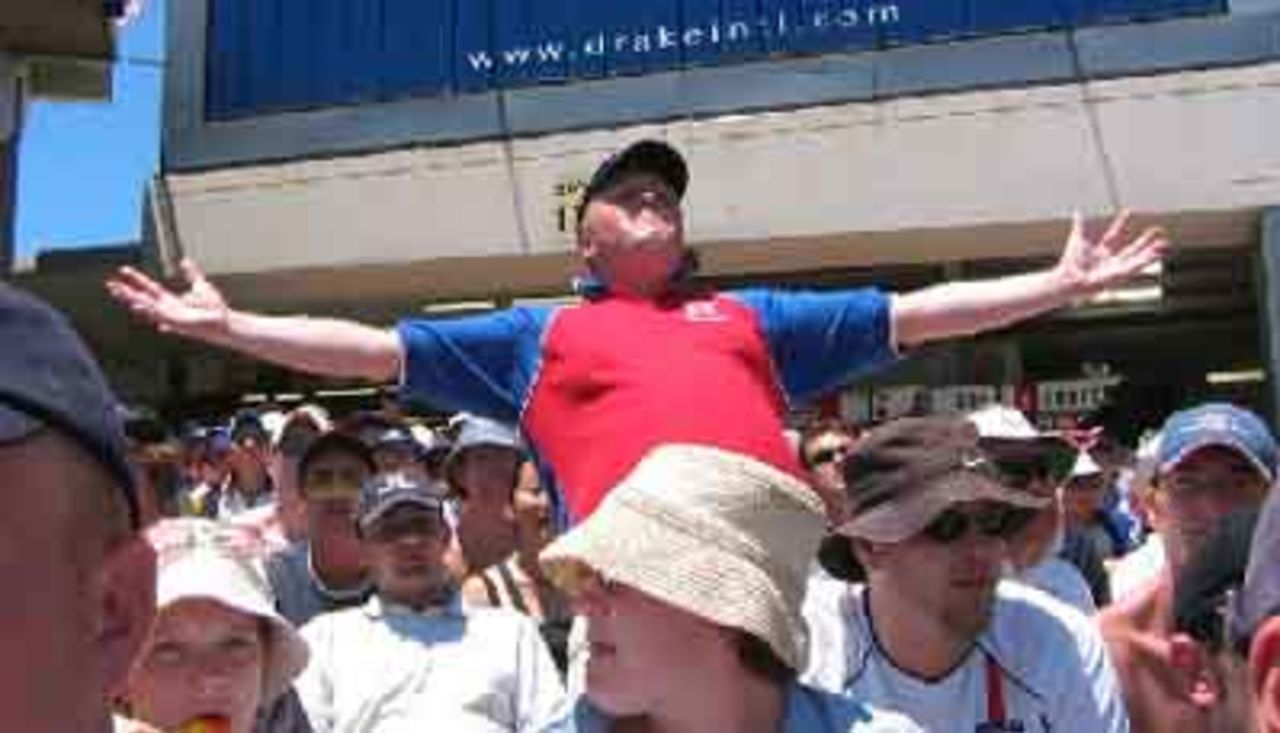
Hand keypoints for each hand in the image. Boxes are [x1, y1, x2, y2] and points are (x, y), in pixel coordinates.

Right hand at [106, 259, 230, 338]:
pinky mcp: (174, 322)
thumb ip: (191, 274)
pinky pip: (157, 315)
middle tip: (110, 284)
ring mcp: (169, 316)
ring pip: (145, 307)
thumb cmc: (213, 308)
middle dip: (125, 292)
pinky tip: (136, 304)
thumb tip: (184, 261)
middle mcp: (166, 309)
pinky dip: (147, 309)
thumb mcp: (200, 285)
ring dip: (131, 299)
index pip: (149, 288)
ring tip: (117, 291)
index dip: (136, 279)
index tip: (123, 269)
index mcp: (170, 301)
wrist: (224, 321)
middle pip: (141, 298)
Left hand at [1055, 210, 1167, 296]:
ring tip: (1165, 243)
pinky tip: (1157, 255)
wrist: (1069, 278)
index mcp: (1101, 251)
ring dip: (1151, 251)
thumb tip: (1078, 211)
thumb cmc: (1071, 263)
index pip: (1115, 234)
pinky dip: (1146, 261)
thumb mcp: (1078, 240)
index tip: (1129, 210)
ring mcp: (1116, 267)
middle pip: (1132, 248)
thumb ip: (1080, 226)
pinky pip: (1136, 267)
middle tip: (1158, 229)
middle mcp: (1111, 259)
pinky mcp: (1120, 275)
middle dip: (1145, 239)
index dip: (1121, 223)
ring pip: (1138, 258)